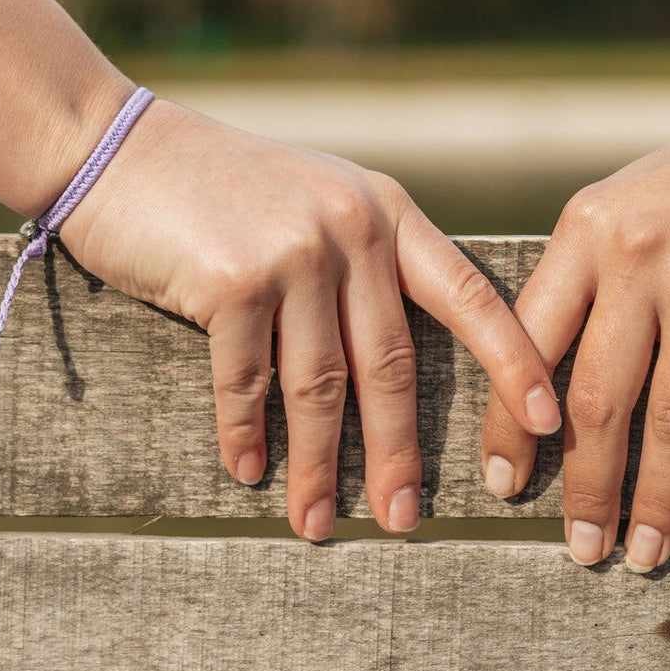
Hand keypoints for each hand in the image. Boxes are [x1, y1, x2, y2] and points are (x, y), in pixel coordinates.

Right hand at [58, 98, 560, 540]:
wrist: (120, 146)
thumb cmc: (226, 186)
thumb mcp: (321, 200)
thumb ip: (367, 261)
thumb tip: (397, 363)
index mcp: (388, 213)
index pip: (472, 297)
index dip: (516, 363)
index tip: (550, 424)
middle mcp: (353, 229)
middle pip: (392, 364)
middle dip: (399, 452)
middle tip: (405, 520)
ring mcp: (294, 252)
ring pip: (320, 385)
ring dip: (320, 466)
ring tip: (317, 524)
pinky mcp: (231, 279)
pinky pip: (247, 381)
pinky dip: (248, 434)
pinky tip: (251, 471)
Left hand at [480, 90, 669, 569]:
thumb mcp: (631, 204)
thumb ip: (586, 273)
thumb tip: (541, 372)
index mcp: (589, 231)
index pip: (529, 346)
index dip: (511, 427)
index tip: (505, 487)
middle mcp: (639, 257)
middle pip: (596, 399)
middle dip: (585, 488)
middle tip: (580, 550)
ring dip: (657, 500)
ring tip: (644, 553)